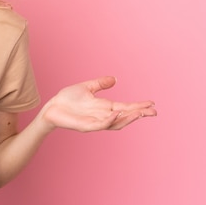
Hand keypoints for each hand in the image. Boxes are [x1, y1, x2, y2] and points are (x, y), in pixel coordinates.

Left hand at [40, 76, 156, 131]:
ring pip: (116, 123)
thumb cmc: (67, 99)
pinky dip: (109, 120)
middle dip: (139, 114)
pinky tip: (117, 114)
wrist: (52, 106)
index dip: (138, 106)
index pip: (125, 107)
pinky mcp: (86, 126)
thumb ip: (100, 84)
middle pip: (125, 116)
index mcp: (104, 107)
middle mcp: (102, 115)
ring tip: (140, 113)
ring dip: (128, 118)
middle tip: (153, 112)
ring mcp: (95, 122)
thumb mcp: (86, 87)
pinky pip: (100, 125)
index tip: (152, 103)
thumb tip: (115, 79)